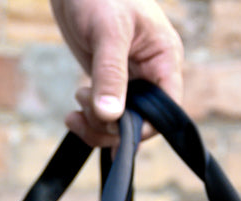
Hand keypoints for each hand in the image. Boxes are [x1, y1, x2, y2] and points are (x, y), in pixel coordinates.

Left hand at [48, 0, 182, 146]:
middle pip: (142, 121)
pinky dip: (90, 119)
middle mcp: (152, 73)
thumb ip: (110, 74)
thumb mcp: (108, 32)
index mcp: (164, 59)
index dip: (144, 127)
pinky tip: (74, 113)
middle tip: (83, 107)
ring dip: (97, 124)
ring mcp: (130, 80)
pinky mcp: (109, 82)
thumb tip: (111, 116)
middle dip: (111, 125)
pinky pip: (106, 113)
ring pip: (122, 122)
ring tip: (77, 101)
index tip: (113, 129)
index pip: (166, 108)